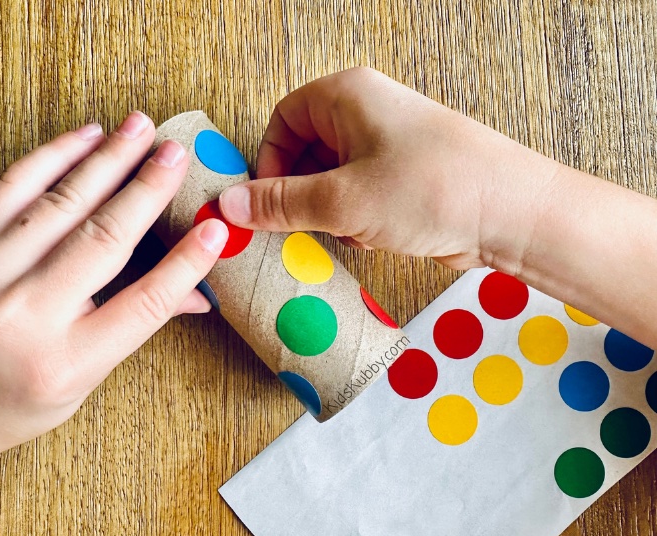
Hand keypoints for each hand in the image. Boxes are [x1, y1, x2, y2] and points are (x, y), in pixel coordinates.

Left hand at [0, 112, 227, 529]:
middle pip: (102, 240)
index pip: (143, 302)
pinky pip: (11, 189)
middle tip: (177, 154)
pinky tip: (85, 137)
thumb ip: (136, 328)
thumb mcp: (82, 380)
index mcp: (64, 362)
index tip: (215, 228)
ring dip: (106, 160)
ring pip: (59, 204)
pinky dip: (52, 157)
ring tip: (140, 129)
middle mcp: (23, 316)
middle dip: (147, 190)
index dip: (185, 263)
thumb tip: (197, 295)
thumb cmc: (14, 402)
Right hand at [219, 67, 558, 270]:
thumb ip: (280, 203)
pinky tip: (372, 236)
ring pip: (332, 177)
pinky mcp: (406, 177)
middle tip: (299, 225)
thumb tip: (229, 206)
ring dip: (328, 210)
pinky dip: (355, 218)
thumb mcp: (341, 200)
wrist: (509, 213)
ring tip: (347, 230)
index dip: (267, 162)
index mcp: (346, 96)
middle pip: (305, 149)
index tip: (264, 203)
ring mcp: (389, 145)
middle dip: (299, 192)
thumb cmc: (429, 189)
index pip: (282, 120)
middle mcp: (367, 113)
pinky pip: (360, 194)